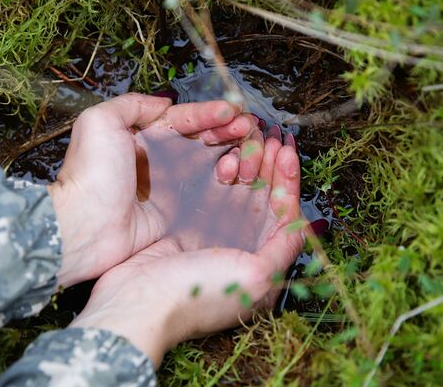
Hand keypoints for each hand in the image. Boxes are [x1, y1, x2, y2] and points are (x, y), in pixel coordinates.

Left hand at [47, 93, 253, 287]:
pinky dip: (225, 183)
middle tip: (247, 128)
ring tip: (246, 150)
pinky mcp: (175, 211)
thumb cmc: (91, 175)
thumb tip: (163, 103)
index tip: (231, 110)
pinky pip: (205, 193)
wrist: (84, 227)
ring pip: (207, 164)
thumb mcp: (100, 122)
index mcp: (139, 136)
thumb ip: (132, 104)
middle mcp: (155, 159)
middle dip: (226, 131)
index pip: (181, 119)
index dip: (208, 113)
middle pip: (199, 140)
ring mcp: (167, 186)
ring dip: (230, 153)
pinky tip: (240, 173)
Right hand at [70, 135, 302, 366]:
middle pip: (263, 202)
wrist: (136, 303)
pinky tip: (224, 159)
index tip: (287, 153)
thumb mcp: (255, 277)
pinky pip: (211, 197)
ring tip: (249, 142)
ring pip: (238, 196)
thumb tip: (306, 224)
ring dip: (247, 168)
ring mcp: (214, 241)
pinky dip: (220, 177)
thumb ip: (284, 248)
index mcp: (263, 267)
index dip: (288, 183)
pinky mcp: (188, 231)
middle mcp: (242, 253)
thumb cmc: (196, 295)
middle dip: (270, 169)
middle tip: (270, 138)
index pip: (285, 217)